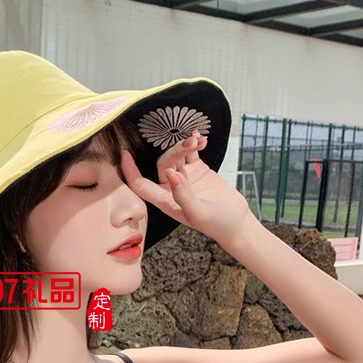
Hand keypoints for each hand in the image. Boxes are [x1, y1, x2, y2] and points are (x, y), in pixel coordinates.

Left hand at [120, 131, 255, 244]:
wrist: (237, 222)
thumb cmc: (217, 224)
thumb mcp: (199, 213)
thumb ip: (183, 195)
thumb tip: (170, 174)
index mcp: (165, 201)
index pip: (141, 185)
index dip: (130, 171)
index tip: (124, 154)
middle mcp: (171, 188)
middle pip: (163, 163)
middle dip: (175, 151)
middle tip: (191, 144)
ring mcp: (184, 178)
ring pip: (177, 155)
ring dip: (185, 144)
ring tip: (197, 139)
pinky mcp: (198, 170)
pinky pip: (191, 152)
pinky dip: (195, 143)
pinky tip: (201, 138)